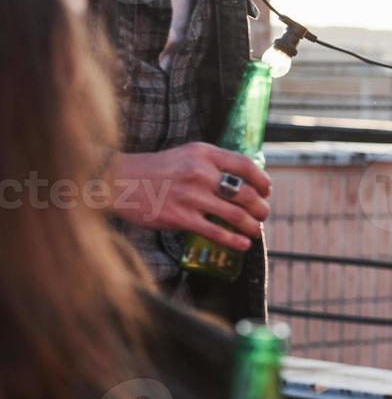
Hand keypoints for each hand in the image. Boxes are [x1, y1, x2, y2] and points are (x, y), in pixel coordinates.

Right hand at [105, 142, 271, 251]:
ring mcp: (190, 196)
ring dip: (252, 226)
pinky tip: (243, 244)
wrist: (117, 181)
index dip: (263, 181)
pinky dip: (235, 240)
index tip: (267, 191)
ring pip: (236, 215)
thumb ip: (213, 164)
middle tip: (262, 214)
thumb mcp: (187, 155)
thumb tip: (245, 180)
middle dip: (261, 208)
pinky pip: (216, 232)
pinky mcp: (179, 217)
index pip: (247, 166)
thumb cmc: (155, 170)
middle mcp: (200, 173)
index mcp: (204, 154)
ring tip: (255, 230)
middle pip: (247, 193)